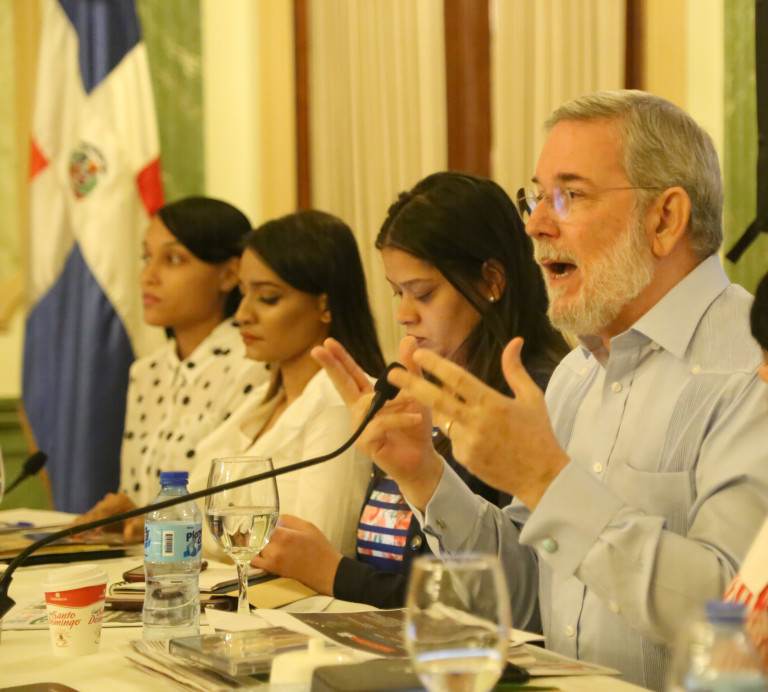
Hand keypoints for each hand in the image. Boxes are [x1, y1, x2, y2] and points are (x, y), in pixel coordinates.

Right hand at [71, 492, 143, 542]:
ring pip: (90, 515)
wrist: (140, 519)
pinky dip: (80, 525)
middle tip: (74, 535)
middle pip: (95, 512)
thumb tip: (128, 534)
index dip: (98, 521)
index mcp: (120, 500)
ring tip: (69, 535)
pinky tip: (69, 531)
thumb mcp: (140, 525)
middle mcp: (110, 500)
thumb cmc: (141, 522)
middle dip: (85, 525)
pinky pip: (88, 517)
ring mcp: (103, 504)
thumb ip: (134, 528)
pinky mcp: (99, 510)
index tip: (92, 531)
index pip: (106, 510)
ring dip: (80, 526)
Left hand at [250, 514, 341, 594]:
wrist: (326, 571)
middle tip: (261, 529)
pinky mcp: (272, 570)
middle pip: (255, 537)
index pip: (262, 526)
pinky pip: (255, 562)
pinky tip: (260, 552)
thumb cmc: (319, 547)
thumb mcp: (308, 526)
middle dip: (257, 532)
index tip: (265, 521)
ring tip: (261, 540)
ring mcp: (272, 561)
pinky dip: (254, 556)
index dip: (262, 523)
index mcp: (285, 536)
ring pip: (253, 549)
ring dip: (255, 544)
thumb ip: (289, 519)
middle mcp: (275, 549)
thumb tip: (274, 520)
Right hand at [312, 337, 443, 509]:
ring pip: (370, 405)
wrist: (422, 459)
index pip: (351, 374)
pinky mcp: (365, 443)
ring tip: (415, 404)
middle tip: (318, 349)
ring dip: (394, 402)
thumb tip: (408, 338)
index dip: (339, 358)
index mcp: (366, 398)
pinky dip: (400, 419)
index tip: (327, 342)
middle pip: (343, 384)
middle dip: (331, 366)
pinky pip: (380, 423)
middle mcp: (359, 411)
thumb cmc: (415, 427)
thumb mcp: (416, 392)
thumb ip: (410, 368)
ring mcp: (360, 427)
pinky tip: (415, 418)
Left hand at [387, 337, 569, 508]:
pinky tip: (484, 443)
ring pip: (445, 420)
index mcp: (492, 404)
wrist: (541, 478)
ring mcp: (467, 442)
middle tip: (391, 373)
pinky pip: (453, 439)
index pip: (457, 379)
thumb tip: (514, 341)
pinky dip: (461, 434)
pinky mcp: (463, 459)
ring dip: (450, 414)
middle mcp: (476, 422)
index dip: (436, 365)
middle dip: (411, 384)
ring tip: (481, 424)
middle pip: (436, 400)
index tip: (418, 353)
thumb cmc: (538, 435)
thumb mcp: (532, 398)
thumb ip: (515, 369)